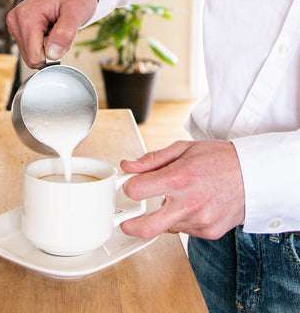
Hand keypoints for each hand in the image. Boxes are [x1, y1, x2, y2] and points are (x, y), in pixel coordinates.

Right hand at [6, 0, 101, 67]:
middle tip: (59, 32)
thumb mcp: (77, 11)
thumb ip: (65, 33)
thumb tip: (52, 53)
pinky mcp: (18, 27)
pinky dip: (43, 44)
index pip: (34, 56)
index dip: (53, 55)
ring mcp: (15, 24)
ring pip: (30, 55)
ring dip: (47, 47)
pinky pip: (30, 49)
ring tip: (55, 28)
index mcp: (26, 16)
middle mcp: (15, 20)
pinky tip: (49, 29)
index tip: (63, 39)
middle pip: (31, 58)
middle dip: (49, 51)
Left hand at [120, 140, 244, 239]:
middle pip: (145, 227)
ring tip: (180, 198)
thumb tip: (127, 166)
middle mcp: (188, 203)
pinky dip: (182, 219)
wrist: (255, 174)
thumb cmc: (219, 158)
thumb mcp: (184, 148)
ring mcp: (199, 221)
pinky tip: (195, 204)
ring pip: (166, 226)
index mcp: (179, 178)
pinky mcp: (209, 232)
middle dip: (129, 226)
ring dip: (164, 215)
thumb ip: (152, 159)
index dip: (128, 187)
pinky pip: (184, 230)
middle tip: (125, 221)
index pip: (136, 191)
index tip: (130, 186)